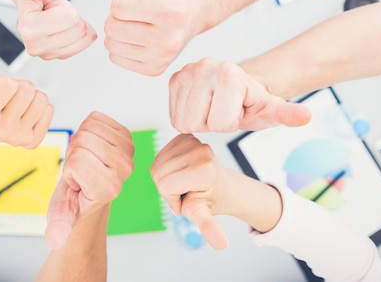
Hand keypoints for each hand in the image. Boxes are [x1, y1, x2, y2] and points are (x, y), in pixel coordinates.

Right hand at [0, 71, 52, 147]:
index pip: (8, 83)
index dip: (2, 81)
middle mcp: (1, 131)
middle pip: (28, 89)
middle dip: (17, 87)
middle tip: (5, 98)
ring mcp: (18, 138)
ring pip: (41, 99)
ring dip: (29, 97)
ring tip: (14, 104)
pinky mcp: (33, 141)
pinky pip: (49, 110)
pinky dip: (39, 109)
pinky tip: (24, 114)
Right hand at [15, 0, 96, 59]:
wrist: (34, 1)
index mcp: (28, 28)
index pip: (70, 18)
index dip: (66, 6)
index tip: (52, 5)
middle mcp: (35, 46)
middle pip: (78, 30)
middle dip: (73, 15)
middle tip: (57, 12)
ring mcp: (46, 54)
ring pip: (83, 38)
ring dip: (76, 24)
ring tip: (60, 19)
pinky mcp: (58, 56)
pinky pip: (84, 44)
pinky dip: (81, 33)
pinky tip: (67, 27)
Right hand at [45, 112, 133, 249]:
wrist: (90, 189)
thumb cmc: (75, 199)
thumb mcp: (62, 214)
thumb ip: (59, 224)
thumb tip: (55, 239)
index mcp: (109, 188)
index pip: (78, 160)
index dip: (68, 168)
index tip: (75, 181)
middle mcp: (124, 170)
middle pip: (83, 139)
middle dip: (74, 151)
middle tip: (80, 168)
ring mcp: (128, 152)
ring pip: (89, 127)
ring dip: (81, 139)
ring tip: (86, 158)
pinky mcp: (126, 136)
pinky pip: (96, 117)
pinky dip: (89, 128)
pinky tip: (93, 146)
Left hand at [104, 0, 200, 75]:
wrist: (192, 15)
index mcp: (171, 11)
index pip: (117, 6)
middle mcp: (169, 39)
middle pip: (112, 26)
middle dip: (119, 14)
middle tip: (139, 10)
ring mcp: (162, 58)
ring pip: (111, 43)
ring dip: (119, 30)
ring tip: (140, 22)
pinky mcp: (153, 70)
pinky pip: (115, 57)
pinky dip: (122, 46)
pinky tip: (139, 37)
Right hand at [150, 134, 229, 249]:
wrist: (221, 185)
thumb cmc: (210, 200)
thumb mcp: (205, 215)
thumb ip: (209, 228)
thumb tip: (222, 245)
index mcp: (204, 170)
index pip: (164, 185)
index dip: (171, 198)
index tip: (186, 201)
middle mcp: (200, 150)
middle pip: (158, 172)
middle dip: (167, 187)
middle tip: (184, 191)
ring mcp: (193, 140)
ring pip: (157, 162)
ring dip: (166, 176)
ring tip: (184, 181)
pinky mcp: (186, 136)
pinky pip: (162, 152)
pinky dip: (167, 164)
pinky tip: (181, 169)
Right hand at [169, 58, 310, 132]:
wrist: (237, 87)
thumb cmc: (252, 102)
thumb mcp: (271, 110)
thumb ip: (287, 113)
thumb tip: (306, 116)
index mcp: (230, 74)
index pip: (220, 124)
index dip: (230, 125)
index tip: (237, 112)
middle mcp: (205, 66)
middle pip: (197, 122)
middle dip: (211, 123)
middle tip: (223, 112)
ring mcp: (187, 70)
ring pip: (182, 120)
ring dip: (198, 121)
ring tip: (212, 109)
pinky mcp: (174, 78)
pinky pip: (173, 114)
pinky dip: (186, 115)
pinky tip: (200, 107)